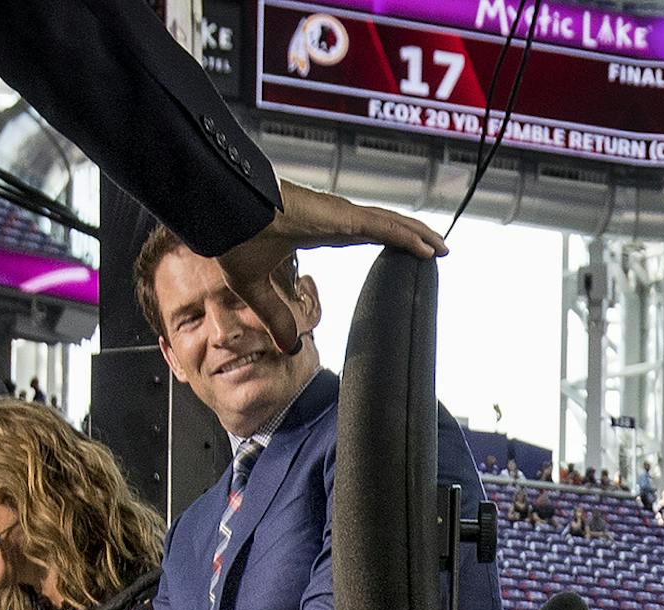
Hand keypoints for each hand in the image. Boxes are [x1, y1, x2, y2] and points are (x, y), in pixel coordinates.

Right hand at [218, 180, 447, 353]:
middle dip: (410, 236)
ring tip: (441, 246)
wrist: (222, 210)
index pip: (361, 233)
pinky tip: (428, 246)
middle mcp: (334, 220)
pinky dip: (407, 236)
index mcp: (318, 230)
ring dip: (418, 235)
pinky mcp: (340, 218)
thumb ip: (274, 314)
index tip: (400, 248)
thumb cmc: (233, 234)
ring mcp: (339, 216)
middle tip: (433, 248)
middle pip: (383, 226)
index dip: (383, 239)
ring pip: (390, 224)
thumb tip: (287, 345)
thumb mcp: (255, 287)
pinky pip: (382, 227)